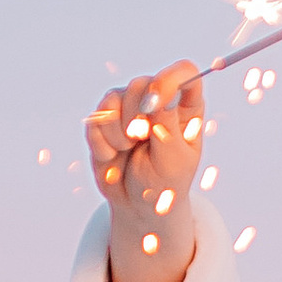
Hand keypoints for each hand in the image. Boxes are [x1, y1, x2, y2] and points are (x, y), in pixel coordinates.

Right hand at [86, 61, 205, 281]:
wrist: (138, 207)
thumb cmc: (165, 186)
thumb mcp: (173, 160)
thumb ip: (166, 125)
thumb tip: (161, 92)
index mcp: (185, 108)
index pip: (184, 73)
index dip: (168, 79)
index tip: (155, 101)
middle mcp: (158, 101)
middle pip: (142, 84)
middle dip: (136, 116)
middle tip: (140, 141)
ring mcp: (129, 108)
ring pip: (113, 98)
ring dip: (118, 133)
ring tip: (128, 151)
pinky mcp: (105, 120)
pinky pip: (95, 119)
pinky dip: (101, 143)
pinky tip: (111, 156)